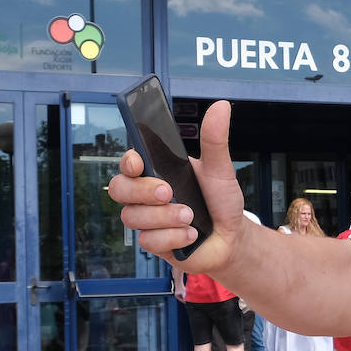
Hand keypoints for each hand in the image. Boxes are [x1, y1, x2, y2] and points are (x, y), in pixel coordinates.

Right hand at [108, 100, 245, 273]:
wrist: (232, 238)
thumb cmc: (220, 202)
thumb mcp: (220, 170)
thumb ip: (215, 141)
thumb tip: (221, 106)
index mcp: (158, 172)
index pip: (129, 163)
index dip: (128, 162)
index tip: (138, 162)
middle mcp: (146, 196)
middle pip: (119, 189)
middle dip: (142, 191)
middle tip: (169, 192)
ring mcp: (147, 220)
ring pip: (132, 217)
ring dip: (164, 217)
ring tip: (190, 217)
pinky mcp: (153, 243)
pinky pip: (148, 241)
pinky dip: (173, 237)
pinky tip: (191, 235)